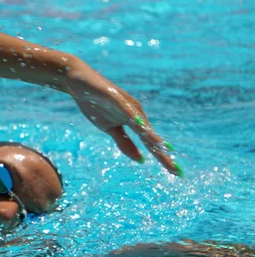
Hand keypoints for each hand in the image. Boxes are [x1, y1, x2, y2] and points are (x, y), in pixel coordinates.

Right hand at [66, 64, 180, 175]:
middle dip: (162, 153)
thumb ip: (125, 143)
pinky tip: (140, 124)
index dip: (162, 157)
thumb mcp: (110, 129)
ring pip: (141, 124)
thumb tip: (141, 160)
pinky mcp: (114, 97)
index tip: (176, 173)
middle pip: (150, 136)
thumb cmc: (96, 105)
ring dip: (152, 137)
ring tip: (163, 149)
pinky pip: (125, 109)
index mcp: (134, 122)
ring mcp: (125, 105)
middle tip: (177, 171)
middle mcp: (135, 113)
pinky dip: (133, 117)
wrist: (79, 83)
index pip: (149, 143)